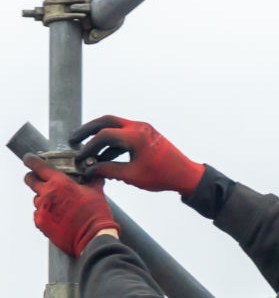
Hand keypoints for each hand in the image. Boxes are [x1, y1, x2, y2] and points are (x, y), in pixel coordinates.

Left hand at [24, 155, 119, 256]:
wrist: (93, 237)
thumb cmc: (96, 214)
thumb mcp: (96, 192)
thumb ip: (93, 180)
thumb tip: (96, 173)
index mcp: (59, 182)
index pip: (38, 166)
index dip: (32, 160)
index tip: (30, 159)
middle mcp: (47, 193)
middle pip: (30, 180)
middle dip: (33, 177)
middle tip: (40, 179)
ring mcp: (42, 208)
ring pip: (36, 198)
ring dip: (43, 198)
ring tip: (58, 204)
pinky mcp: (40, 222)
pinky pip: (38, 213)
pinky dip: (45, 213)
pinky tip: (57, 216)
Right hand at [71, 115, 203, 196]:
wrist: (186, 175)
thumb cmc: (163, 176)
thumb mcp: (133, 176)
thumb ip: (109, 171)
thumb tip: (90, 170)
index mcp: (136, 135)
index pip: (105, 135)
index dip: (89, 146)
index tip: (80, 157)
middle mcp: (139, 127)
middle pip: (106, 122)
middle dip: (87, 130)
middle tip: (73, 140)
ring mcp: (143, 129)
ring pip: (114, 128)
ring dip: (100, 138)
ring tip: (86, 152)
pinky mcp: (145, 135)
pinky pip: (124, 135)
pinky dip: (112, 144)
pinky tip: (103, 158)